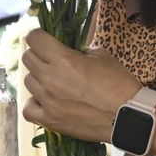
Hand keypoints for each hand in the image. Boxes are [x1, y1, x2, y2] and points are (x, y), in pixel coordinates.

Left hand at [21, 29, 140, 142]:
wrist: (128, 115)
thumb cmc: (118, 83)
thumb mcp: (102, 56)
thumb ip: (80, 51)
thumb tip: (71, 51)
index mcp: (63, 59)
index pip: (34, 38)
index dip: (38, 36)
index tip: (44, 39)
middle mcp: (51, 78)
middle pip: (27, 58)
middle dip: (37, 55)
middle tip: (50, 60)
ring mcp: (48, 100)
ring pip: (27, 82)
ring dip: (38, 79)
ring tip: (54, 83)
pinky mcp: (50, 120)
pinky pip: (28, 108)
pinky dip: (34, 103)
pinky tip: (45, 101)